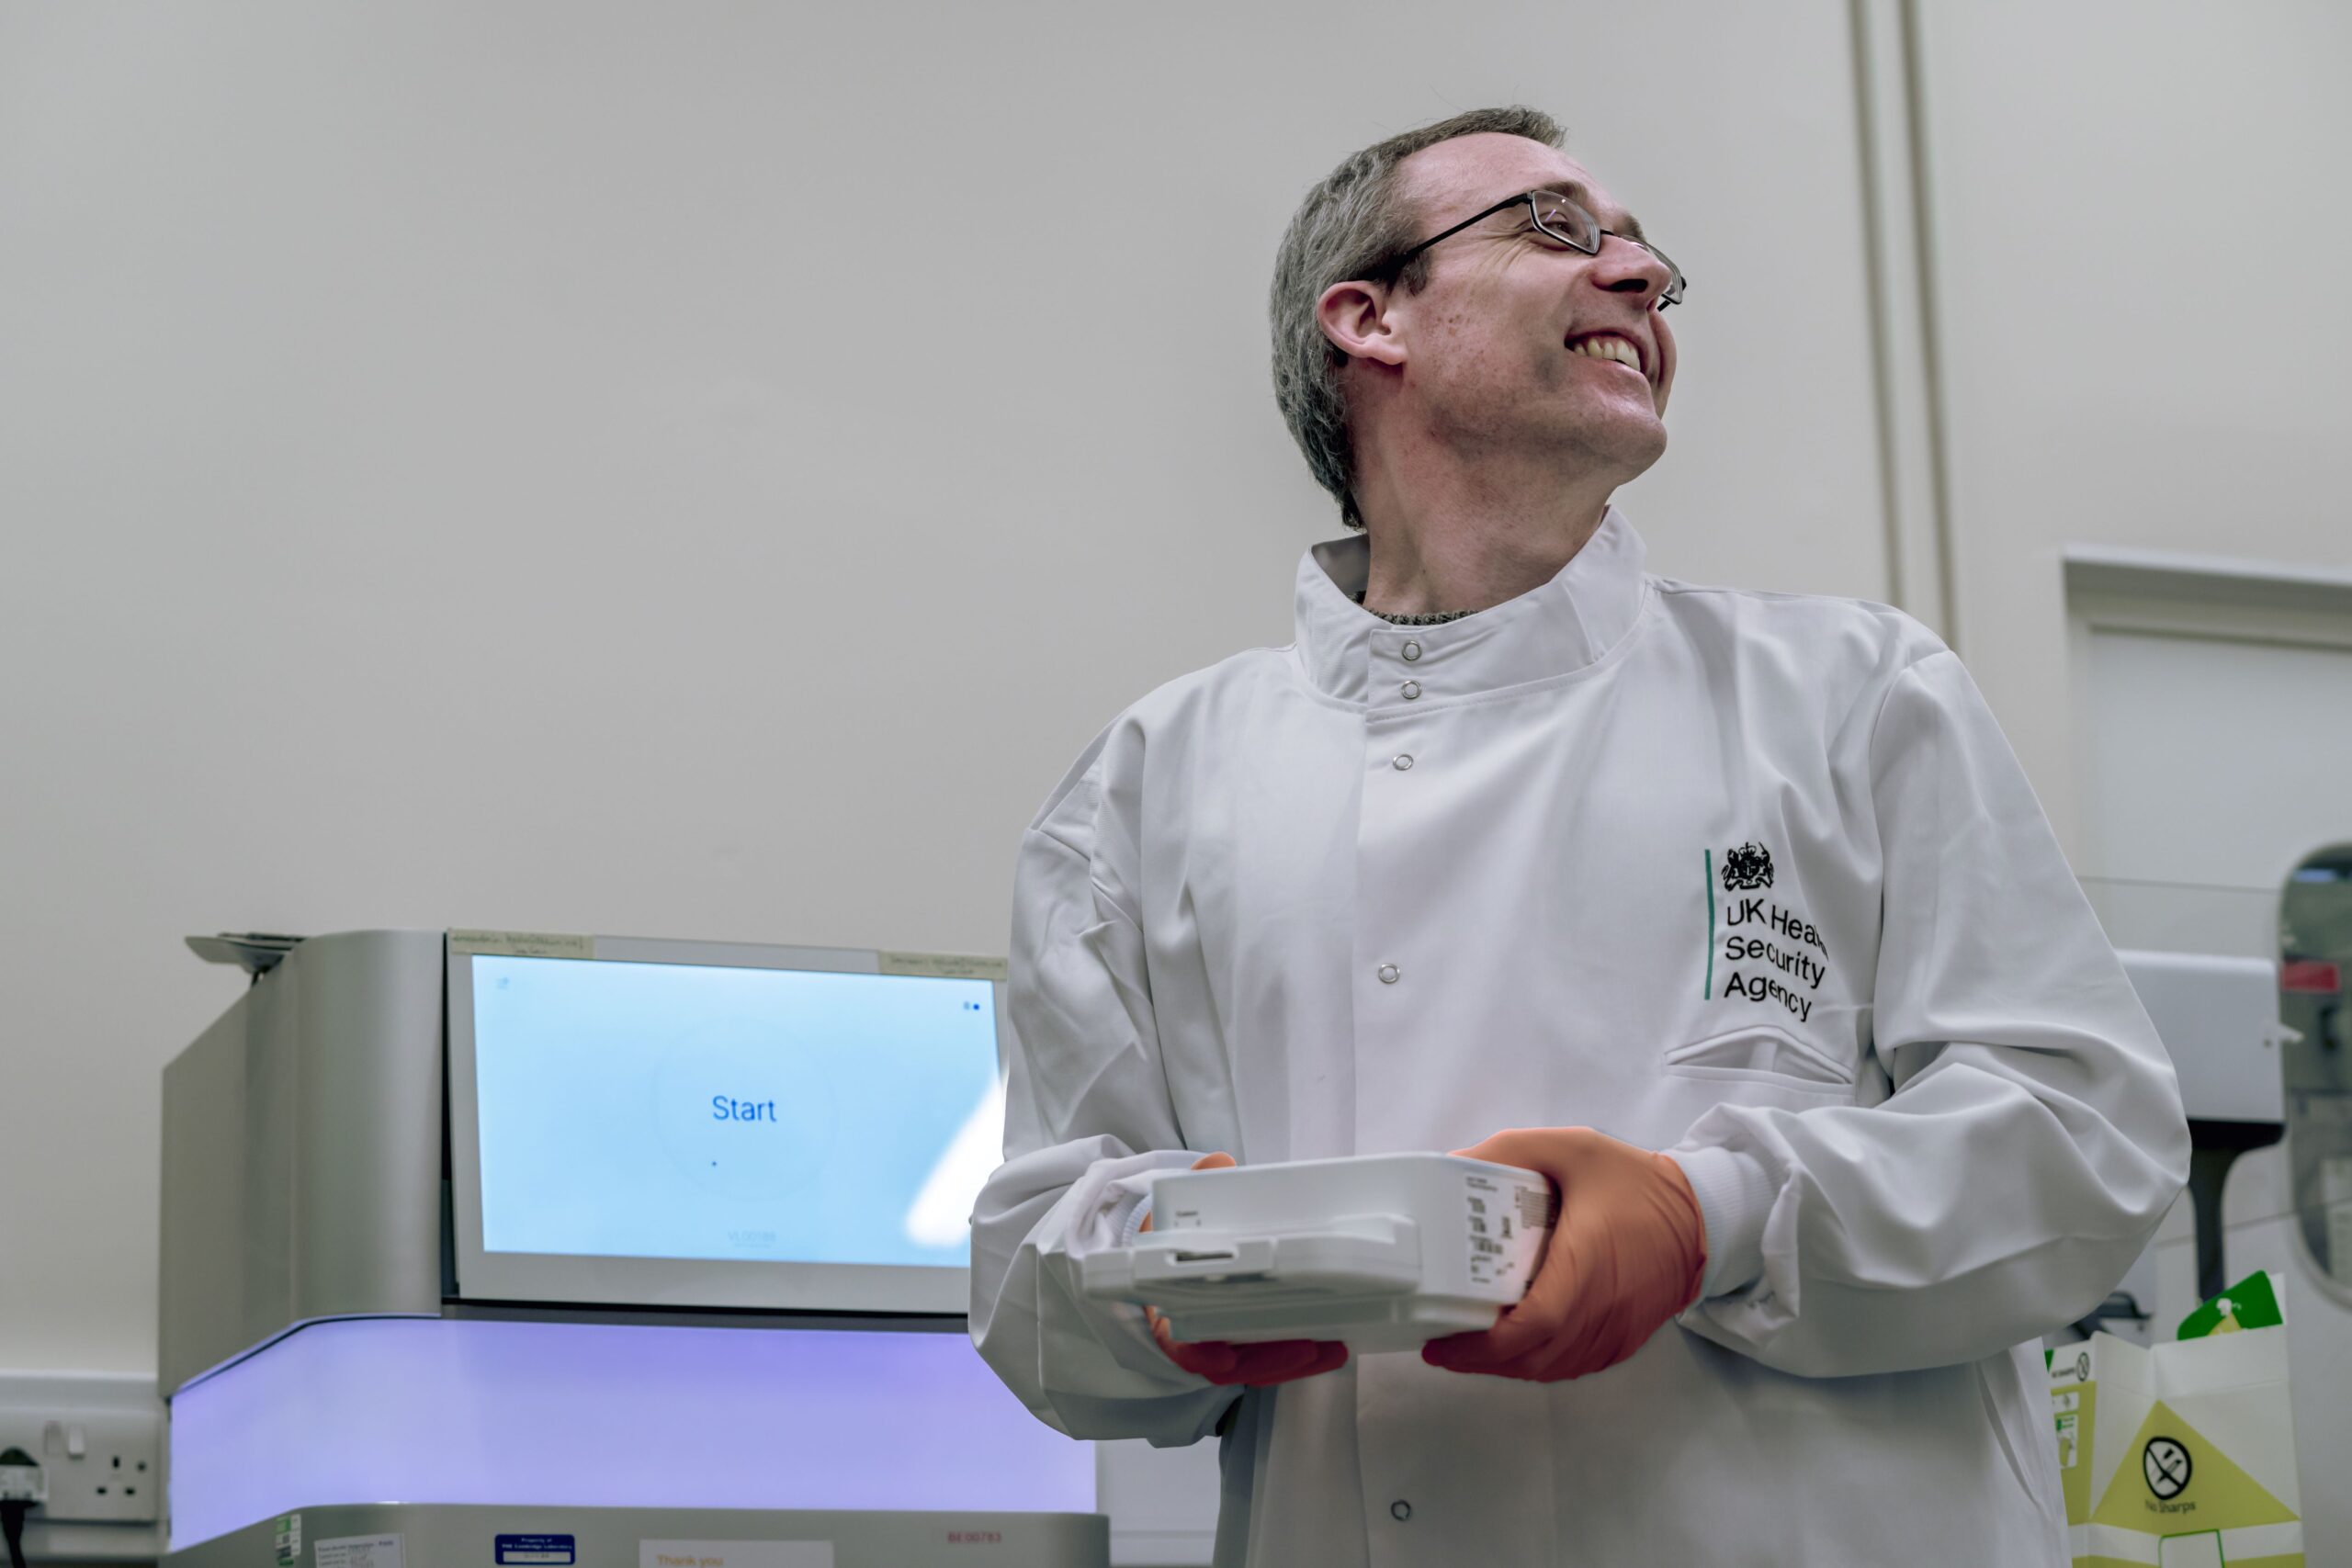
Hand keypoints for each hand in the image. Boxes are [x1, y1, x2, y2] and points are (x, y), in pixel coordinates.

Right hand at [1143, 1152, 1350, 1386]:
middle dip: (1267, 1360)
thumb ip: (1197, 1186)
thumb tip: (1220, 1163)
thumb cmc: (1171, 1237)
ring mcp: (1220, 1342)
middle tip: (1305, 1348)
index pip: (1177, 1344)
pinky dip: (1298, 1357)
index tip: (1223, 1356)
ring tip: (1331, 1349)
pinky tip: (1331, 1347)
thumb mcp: (1175, 1208)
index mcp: (1164, 1309)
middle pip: (1228, 1364)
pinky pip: (1269, 1358)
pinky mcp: (1246, 1342)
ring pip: (1254, 1366)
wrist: (1164, 1254)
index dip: (1199, 1354)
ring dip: (1292, 1362)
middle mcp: (1191, 1335)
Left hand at [1421, 1127, 1705, 1382]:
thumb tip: (1451, 1165)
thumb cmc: (1633, 1182)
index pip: (1536, 1324)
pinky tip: (1512, 1346)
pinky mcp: (1623, 1342)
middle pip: (1534, 1358)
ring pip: (1550, 1368)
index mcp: (1588, 1265)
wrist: (1703, 1215)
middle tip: (1439, 1342)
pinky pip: (1570, 1365)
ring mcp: (1615, 1334)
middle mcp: (1603, 1311)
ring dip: (1505, 1365)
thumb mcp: (1572, 1148)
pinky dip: (1536, 1363)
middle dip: (1481, 1359)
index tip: (1442, 1338)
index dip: (1485, 1343)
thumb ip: (1509, 1151)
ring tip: (1466, 1345)